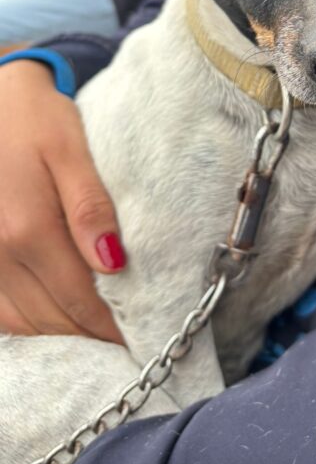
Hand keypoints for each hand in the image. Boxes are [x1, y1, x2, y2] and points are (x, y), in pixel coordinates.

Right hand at [0, 60, 124, 342]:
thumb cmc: (35, 121)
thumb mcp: (70, 150)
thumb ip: (89, 207)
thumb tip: (114, 263)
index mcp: (27, 229)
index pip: (81, 299)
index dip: (113, 325)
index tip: (142, 336)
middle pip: (53, 318)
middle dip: (93, 334)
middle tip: (130, 342)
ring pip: (24, 323)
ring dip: (62, 334)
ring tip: (99, 334)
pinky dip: (29, 322)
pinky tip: (56, 317)